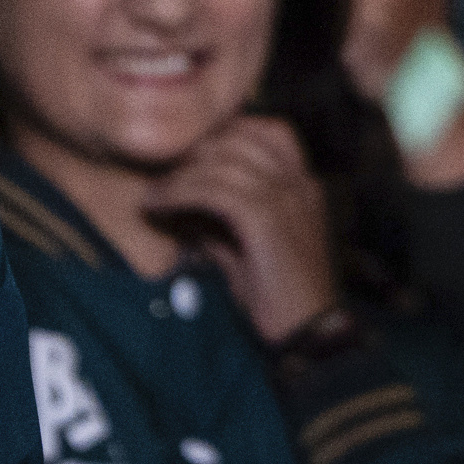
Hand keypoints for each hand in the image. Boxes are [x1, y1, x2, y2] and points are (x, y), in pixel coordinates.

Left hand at [142, 115, 339, 344]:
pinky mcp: (268, 220)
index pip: (271, 132)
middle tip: (164, 170)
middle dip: (199, 149)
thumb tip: (185, 211)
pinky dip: (181, 192)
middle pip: (244, 137)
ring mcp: (287, 199)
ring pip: (225, 161)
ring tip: (154, 192)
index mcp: (303, 186)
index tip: (191, 155)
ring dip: (181, 172)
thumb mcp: (250, 251)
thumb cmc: (280, 298)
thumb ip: (225, 225)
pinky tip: (160, 205)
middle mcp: (299, 183)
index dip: (229, 133)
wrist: (309, 331)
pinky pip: (216, 190)